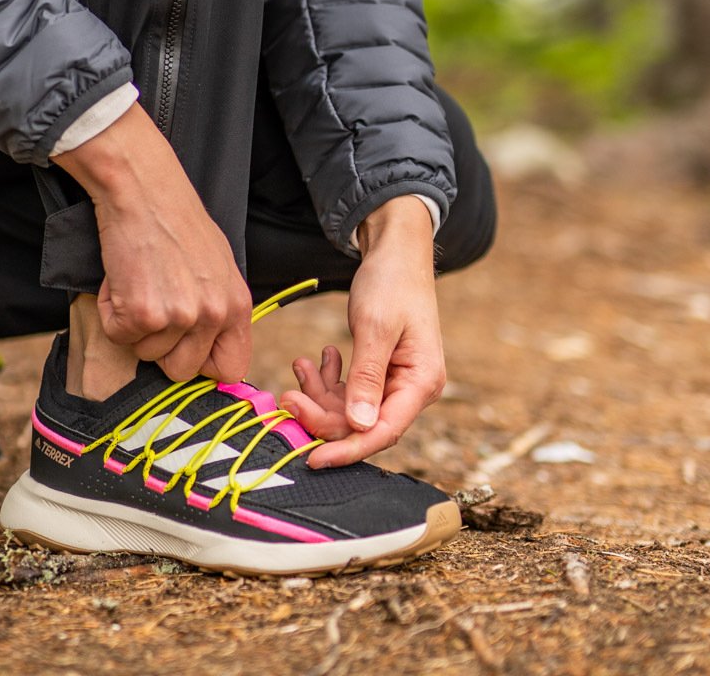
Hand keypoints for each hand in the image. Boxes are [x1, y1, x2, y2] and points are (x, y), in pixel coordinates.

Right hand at [56, 103, 251, 382]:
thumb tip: (209, 350)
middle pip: (181, 370)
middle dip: (159, 345)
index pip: (230, 369)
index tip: (182, 346)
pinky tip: (120, 278)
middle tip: (151, 303)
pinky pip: (118, 335)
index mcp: (236, 305)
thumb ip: (218, 308)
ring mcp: (179, 316)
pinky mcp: (142, 313)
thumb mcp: (216, 265)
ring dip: (133, 324)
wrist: (142, 188)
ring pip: (146, 354)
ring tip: (138, 280)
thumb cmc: (175, 220)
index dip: (202, 364)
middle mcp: (213, 315)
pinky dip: (111, 311)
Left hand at [279, 197, 445, 467]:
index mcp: (422, 384)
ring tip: (300, 364)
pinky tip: (315, 358)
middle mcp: (412, 390)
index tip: (311, 458)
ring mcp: (396, 382)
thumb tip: (360, 427)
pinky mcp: (380, 373)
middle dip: (322, 413)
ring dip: (320, 393)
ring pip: (350, 409)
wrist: (395, 251)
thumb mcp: (374, 327)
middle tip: (287, 394)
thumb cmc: (391, 283)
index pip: (382, 433)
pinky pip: (349, 391)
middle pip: (362, 425)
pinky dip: (328, 379)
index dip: (346, 449)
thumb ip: (368, 377)